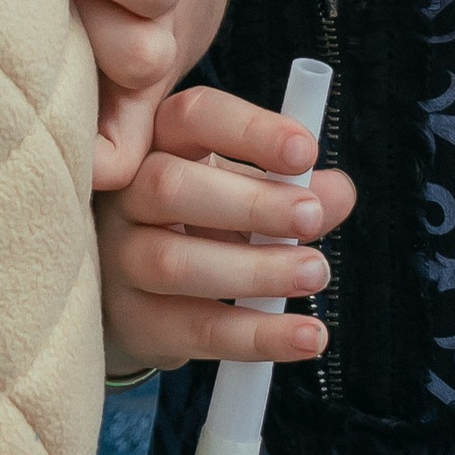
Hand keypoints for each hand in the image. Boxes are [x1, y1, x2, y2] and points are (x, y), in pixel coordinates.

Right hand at [97, 83, 355, 375]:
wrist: (141, 293)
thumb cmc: (202, 223)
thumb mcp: (246, 192)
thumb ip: (293, 189)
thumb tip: (336, 193)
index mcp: (160, 142)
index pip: (194, 118)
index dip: (250, 131)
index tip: (306, 152)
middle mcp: (125, 194)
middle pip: (168, 187)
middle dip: (250, 204)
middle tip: (312, 220)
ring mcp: (118, 259)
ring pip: (172, 263)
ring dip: (255, 270)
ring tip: (314, 274)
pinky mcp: (131, 321)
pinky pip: (192, 329)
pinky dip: (257, 336)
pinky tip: (305, 337)